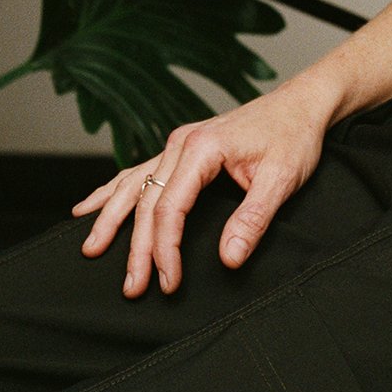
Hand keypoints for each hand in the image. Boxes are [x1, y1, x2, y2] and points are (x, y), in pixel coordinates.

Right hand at [71, 79, 331, 296]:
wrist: (302, 104)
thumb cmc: (294, 136)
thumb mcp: (283, 179)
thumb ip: (254, 218)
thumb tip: (228, 258)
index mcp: (203, 148)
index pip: (171, 207)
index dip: (165, 248)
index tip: (167, 280)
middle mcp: (182, 143)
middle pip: (147, 202)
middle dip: (136, 248)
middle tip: (132, 287)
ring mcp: (179, 144)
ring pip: (134, 186)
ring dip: (112, 220)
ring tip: (91, 250)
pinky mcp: (183, 148)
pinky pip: (139, 172)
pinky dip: (114, 191)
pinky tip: (89, 207)